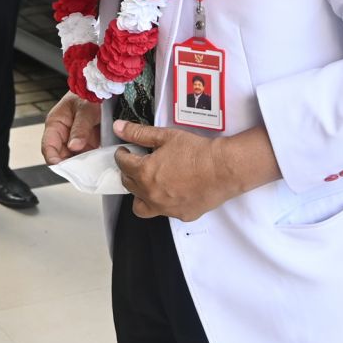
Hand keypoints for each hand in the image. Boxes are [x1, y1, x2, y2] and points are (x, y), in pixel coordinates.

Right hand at [41, 93, 101, 163]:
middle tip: (80, 171)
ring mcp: (75, 140)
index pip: (48, 146)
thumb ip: (80, 128)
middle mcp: (63, 134)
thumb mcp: (86, 109)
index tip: (61, 166)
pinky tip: (98, 163)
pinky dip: (91, 161)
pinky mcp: (86, 143)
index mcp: (55, 124)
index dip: (52, 158)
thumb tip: (74, 146)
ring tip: (91, 168)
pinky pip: (86, 156)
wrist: (103, 90)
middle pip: (60, 156)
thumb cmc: (89, 94)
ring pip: (74, 159)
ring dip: (82, 164)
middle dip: (70, 165)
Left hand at [113, 120, 240, 220]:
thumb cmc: (196, 152)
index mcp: (144, 173)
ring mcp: (165, 208)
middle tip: (137, 164)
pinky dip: (163, 203)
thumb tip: (119, 127)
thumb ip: (139, 133)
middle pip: (128, 185)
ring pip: (141, 206)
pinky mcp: (181, 215)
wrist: (223, 169)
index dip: (122, 155)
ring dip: (140, 195)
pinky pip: (164, 212)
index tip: (125, 152)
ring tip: (148, 183)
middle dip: (129, 173)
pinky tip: (171, 192)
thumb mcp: (165, 136)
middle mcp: (151, 194)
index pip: (122, 164)